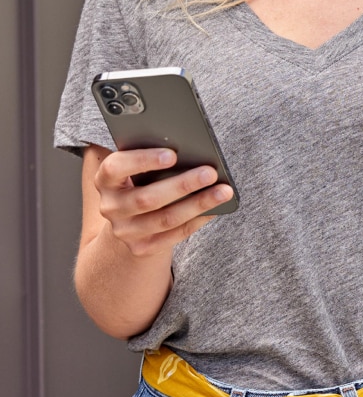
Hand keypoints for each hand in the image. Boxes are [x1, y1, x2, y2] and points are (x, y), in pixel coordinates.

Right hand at [90, 147, 232, 258]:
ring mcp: (125, 231)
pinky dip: (199, 220)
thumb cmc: (141, 180)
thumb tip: (191, 148)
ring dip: (198, 204)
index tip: (173, 154)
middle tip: (211, 172)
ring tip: (224, 191)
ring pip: (165, 219)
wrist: (129, 220)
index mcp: (105, 180)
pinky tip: (217, 208)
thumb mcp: (139, 166)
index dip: (143, 161)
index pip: (116, 168)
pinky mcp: (141, 248)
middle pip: (147, 198)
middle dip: (182, 185)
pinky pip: (175, 234)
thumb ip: (154, 156)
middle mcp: (110, 207)